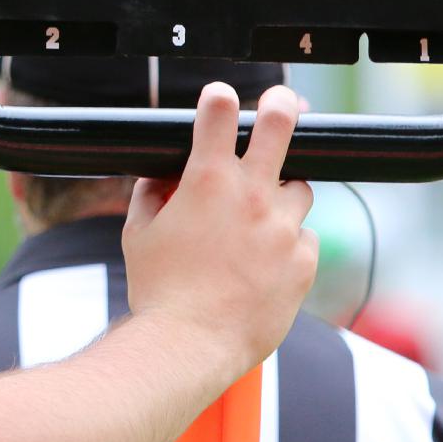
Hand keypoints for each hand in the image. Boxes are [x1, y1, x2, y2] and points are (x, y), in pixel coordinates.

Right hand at [122, 83, 316, 377]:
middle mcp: (252, 197)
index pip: (219, 114)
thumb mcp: (138, 233)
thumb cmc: (158, 289)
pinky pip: (304, 238)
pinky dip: (288, 244)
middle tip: (284, 100)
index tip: (222, 96)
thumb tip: (160, 175)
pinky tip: (264, 266)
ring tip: (258, 222)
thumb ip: (151, 194)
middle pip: (280, 127)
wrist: (190, 345)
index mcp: (206, 181)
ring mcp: (283, 228)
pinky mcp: (304, 261)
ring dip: (280, 196)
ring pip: (299, 190)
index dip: (220, 99)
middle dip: (282, 106)